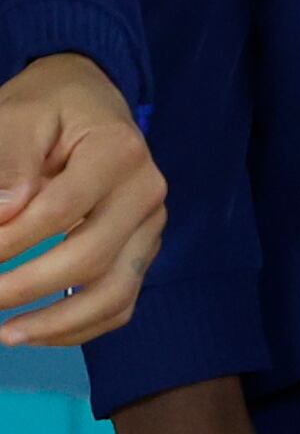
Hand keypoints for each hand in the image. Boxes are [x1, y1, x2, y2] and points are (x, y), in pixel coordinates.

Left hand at [0, 52, 165, 346]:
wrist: (91, 98)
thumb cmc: (48, 107)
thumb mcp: (18, 117)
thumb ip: (9, 164)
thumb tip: (4, 216)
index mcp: (119, 152)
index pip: (60, 210)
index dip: (10, 241)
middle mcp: (146, 191)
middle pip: (91, 257)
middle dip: (25, 288)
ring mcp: (151, 224)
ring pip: (116, 292)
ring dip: (58, 323)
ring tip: (7, 335)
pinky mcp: (143, 247)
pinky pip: (121, 302)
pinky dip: (81, 327)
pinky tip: (36, 331)